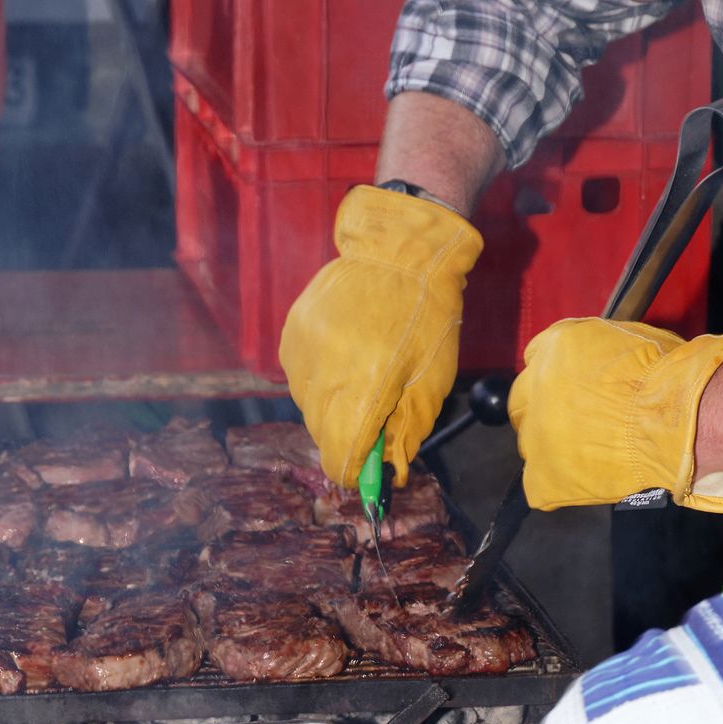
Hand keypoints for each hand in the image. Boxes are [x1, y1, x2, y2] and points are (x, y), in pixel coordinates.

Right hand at [279, 186, 481, 488]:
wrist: (400, 252)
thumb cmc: (426, 320)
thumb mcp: (431, 384)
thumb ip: (405, 433)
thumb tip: (386, 471)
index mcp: (362, 390)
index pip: (339, 457)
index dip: (354, 470)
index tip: (367, 465)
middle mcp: (323, 375)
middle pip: (321, 435)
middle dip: (345, 435)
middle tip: (372, 412)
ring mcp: (302, 353)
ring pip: (308, 407)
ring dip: (330, 407)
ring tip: (358, 376)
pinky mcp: (291, 333)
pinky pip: (299, 377)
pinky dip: (318, 380)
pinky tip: (342, 358)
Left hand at [508, 317, 722, 513]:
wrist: (673, 420)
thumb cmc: (664, 377)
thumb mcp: (627, 339)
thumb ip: (596, 351)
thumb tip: (595, 364)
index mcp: (555, 346)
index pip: (537, 360)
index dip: (556, 378)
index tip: (573, 390)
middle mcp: (534, 386)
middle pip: (522, 403)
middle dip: (544, 412)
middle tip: (575, 425)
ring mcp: (534, 434)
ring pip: (531, 444)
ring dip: (552, 448)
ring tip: (589, 454)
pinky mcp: (541, 477)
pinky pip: (539, 485)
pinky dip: (558, 485)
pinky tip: (586, 479)